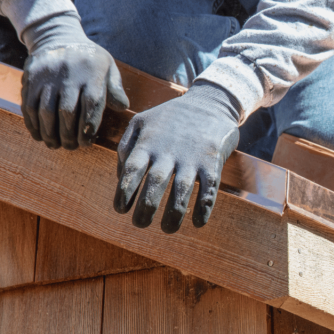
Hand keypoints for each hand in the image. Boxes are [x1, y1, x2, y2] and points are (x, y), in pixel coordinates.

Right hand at [21, 36, 129, 149]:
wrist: (58, 37)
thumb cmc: (89, 59)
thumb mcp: (108, 67)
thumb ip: (115, 88)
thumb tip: (122, 107)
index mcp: (91, 73)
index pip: (91, 105)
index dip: (88, 127)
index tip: (86, 143)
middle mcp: (68, 75)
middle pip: (66, 111)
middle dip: (68, 134)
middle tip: (71, 147)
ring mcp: (47, 77)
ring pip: (45, 110)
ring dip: (49, 132)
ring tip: (55, 144)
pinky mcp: (31, 78)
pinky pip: (28, 104)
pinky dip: (32, 123)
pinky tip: (39, 135)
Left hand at [114, 82, 240, 232]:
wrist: (211, 103)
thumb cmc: (171, 117)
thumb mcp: (141, 122)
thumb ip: (126, 148)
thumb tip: (121, 178)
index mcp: (148, 143)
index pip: (132, 172)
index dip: (124, 194)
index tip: (121, 210)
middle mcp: (169, 151)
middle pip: (155, 184)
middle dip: (146, 208)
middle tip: (140, 225)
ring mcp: (192, 157)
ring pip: (181, 190)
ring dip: (174, 214)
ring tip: (168, 229)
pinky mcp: (212, 162)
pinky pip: (209, 189)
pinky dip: (203, 208)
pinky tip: (198, 223)